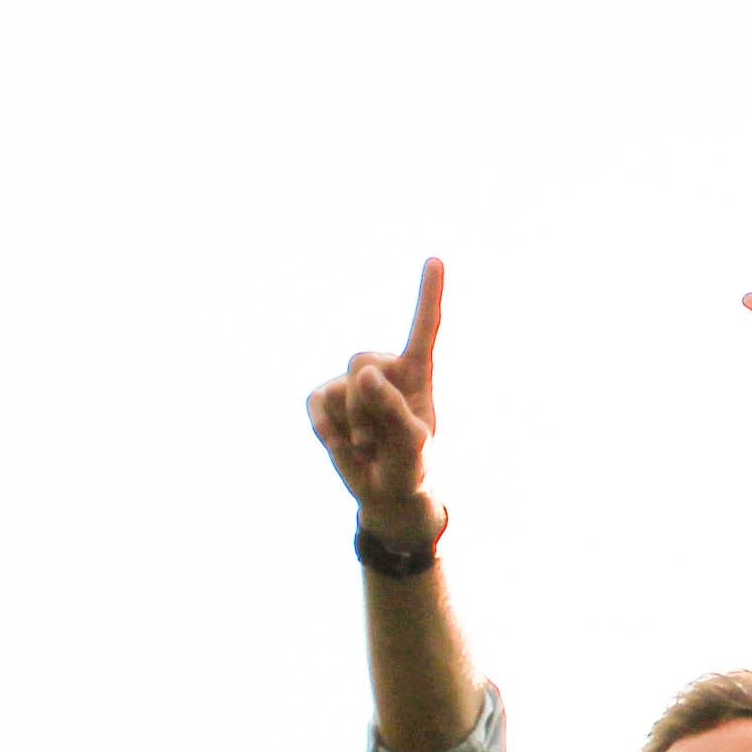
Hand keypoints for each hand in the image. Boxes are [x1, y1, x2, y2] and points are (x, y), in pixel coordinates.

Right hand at [307, 262, 445, 545]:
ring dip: (354, 424)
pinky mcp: (324, 397)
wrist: (387, 492)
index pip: (425, 327)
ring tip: (369, 445)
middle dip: (368, 403)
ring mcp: (351, 382)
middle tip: (380, 439)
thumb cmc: (411, 465)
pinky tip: (343, 444)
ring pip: (343, 387)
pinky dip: (327, 430)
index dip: (429, 294)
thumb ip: (393, 408)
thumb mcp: (412, 444)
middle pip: (364, 360)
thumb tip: (363, 373)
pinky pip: (317, 404)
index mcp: (417, 373)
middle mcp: (385, 369)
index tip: (435, 259)